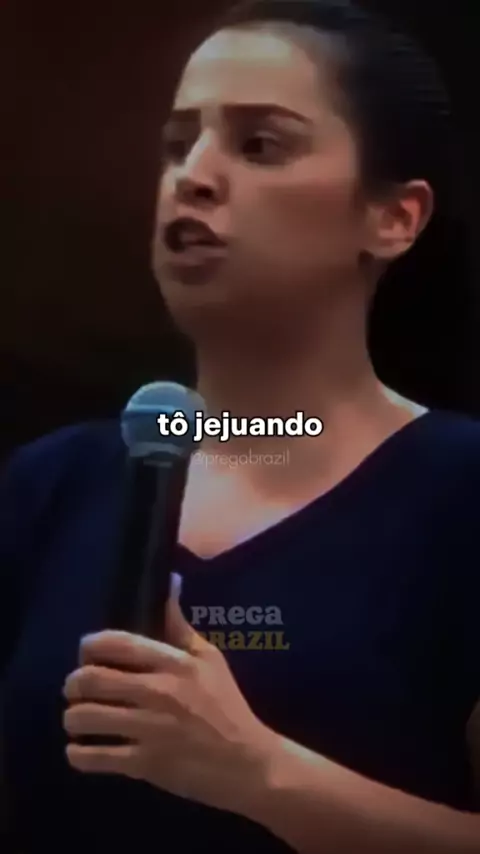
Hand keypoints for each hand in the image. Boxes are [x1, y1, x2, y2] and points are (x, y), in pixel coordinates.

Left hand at [63, 577, 278, 813]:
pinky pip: (93, 756)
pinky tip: (83, 749)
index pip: (116, 643)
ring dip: (73, 718)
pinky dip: (78, 753)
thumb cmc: (227, 706)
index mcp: (173, 663)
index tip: (86, 653)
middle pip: (89, 679)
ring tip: (79, 719)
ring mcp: (148, 729)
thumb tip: (169, 582)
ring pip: (83, 718)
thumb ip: (180, 625)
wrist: (247, 763)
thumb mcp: (210, 659)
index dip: (89, 646)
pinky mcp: (143, 764)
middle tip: (76, 689)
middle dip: (73, 683)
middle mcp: (156, 691)